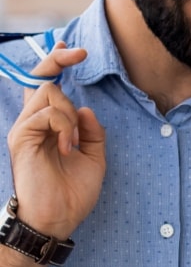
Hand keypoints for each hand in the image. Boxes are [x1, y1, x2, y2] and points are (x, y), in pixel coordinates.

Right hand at [7, 42, 105, 239]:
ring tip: (74, 142)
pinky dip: (64, 126)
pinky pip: (47, 113)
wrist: (58, 219)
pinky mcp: (21, 137)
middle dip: (59, 60)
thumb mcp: (94, 157)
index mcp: (49, 126)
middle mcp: (33, 122)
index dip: (55, 63)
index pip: (46, 86)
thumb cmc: (73, 193)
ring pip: (49, 92)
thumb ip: (91, 131)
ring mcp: (25, 128)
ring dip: (70, 113)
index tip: (69, 47)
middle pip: (41, 77)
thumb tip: (84, 108)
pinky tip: (68, 147)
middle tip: (79, 53)